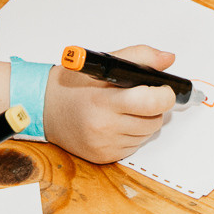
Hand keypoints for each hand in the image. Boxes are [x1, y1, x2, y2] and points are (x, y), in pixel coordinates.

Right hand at [40, 45, 177, 162]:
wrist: (45, 108)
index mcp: (104, 101)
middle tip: (139, 97)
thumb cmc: (74, 85)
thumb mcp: (104, 64)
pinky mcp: (104, 157)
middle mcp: (103, 127)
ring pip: (147, 135)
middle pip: (154, 121)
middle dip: (154, 108)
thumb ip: (139, 57)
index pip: (149, 103)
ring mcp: (104, 145)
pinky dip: (132, 134)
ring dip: (144, 121)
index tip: (164, 89)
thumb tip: (168, 59)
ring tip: (124, 109)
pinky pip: (134, 146)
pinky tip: (116, 123)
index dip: (164, 95)